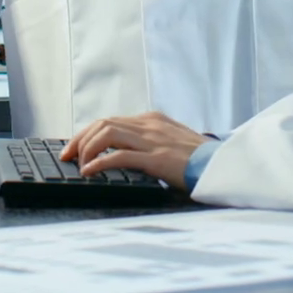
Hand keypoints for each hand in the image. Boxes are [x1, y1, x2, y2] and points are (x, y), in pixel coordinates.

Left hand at [61, 112, 206, 189]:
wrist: (224, 166)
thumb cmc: (201, 160)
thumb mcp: (174, 143)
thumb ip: (153, 142)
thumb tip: (128, 152)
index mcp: (153, 120)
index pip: (111, 120)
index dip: (88, 133)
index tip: (75, 147)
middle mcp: (150, 125)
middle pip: (103, 123)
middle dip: (80, 139)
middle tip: (67, 156)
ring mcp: (153, 140)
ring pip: (106, 134)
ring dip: (86, 149)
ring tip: (78, 165)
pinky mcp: (156, 158)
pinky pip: (118, 156)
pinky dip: (99, 163)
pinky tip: (89, 173)